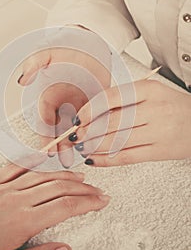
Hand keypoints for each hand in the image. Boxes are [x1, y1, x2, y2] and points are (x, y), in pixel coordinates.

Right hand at [18, 27, 110, 167]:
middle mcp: (62, 105)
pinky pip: (94, 121)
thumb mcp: (48, 52)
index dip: (46, 137)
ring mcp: (78, 107)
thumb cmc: (67, 48)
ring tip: (80, 157)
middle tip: (63, 162)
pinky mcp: (95, 105)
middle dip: (61, 147)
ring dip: (77, 144)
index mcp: (48, 97)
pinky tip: (98, 143)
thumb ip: (34, 64)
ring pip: (77, 130)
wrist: (89, 43)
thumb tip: (22, 79)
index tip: (47, 151)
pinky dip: (95, 132)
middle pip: (59, 131)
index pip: (45, 121)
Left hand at [72, 80, 190, 165]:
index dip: (90, 110)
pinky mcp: (160, 152)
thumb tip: (91, 113)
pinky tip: (94, 159)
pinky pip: (127, 157)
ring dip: (94, 146)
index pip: (111, 98)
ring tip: (82, 147)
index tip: (78, 118)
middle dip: (88, 131)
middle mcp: (154, 109)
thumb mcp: (151, 93)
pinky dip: (106, 160)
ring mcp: (159, 132)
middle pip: (112, 122)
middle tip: (76, 135)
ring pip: (117, 141)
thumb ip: (124, 100)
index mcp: (149, 90)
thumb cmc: (172, 106)